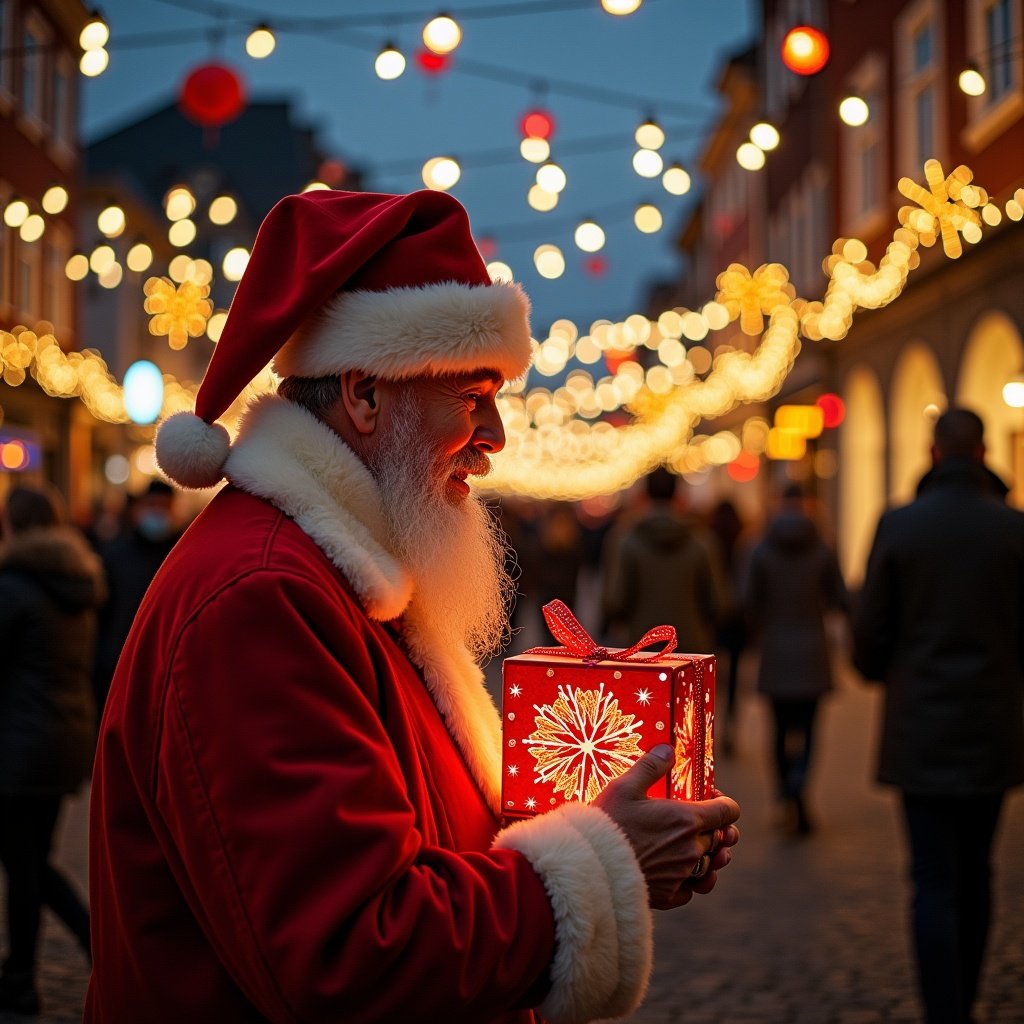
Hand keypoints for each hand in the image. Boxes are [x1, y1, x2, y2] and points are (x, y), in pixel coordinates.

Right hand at [593, 745, 739, 909]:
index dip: (724, 803)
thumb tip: (668, 749)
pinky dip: (690, 880)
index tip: (709, 798)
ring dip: (708, 855)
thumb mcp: (624, 786)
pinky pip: (692, 889)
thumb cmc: (606, 823)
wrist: (590, 865)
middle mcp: (691, 849)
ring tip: (698, 848)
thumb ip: (650, 766)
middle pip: (720, 838)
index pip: (728, 812)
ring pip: (710, 865)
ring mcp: (682, 875)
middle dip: (714, 828)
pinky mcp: (669, 896)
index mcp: (686, 819)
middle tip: (698, 821)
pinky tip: (679, 872)